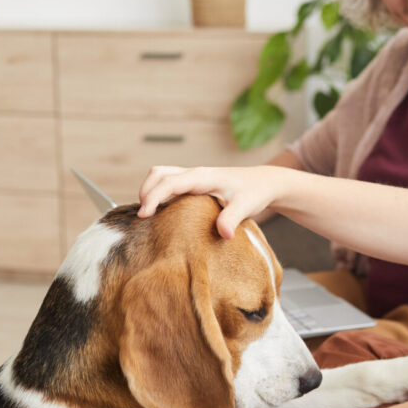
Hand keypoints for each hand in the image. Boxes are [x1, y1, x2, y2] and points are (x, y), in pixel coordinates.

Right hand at [137, 165, 278, 238]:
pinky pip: (169, 185)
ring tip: (149, 216)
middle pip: (159, 174)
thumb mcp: (246, 206)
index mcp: (202, 177)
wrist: (264, 183)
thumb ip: (232, 218)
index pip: (170, 183)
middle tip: (143, 217)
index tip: (143, 215)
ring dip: (150, 191)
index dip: (153, 197)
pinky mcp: (194, 185)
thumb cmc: (254, 192)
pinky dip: (159, 195)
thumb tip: (223, 234)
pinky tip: (161, 214)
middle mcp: (194, 174)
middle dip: (146, 191)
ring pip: (162, 176)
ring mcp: (193, 178)